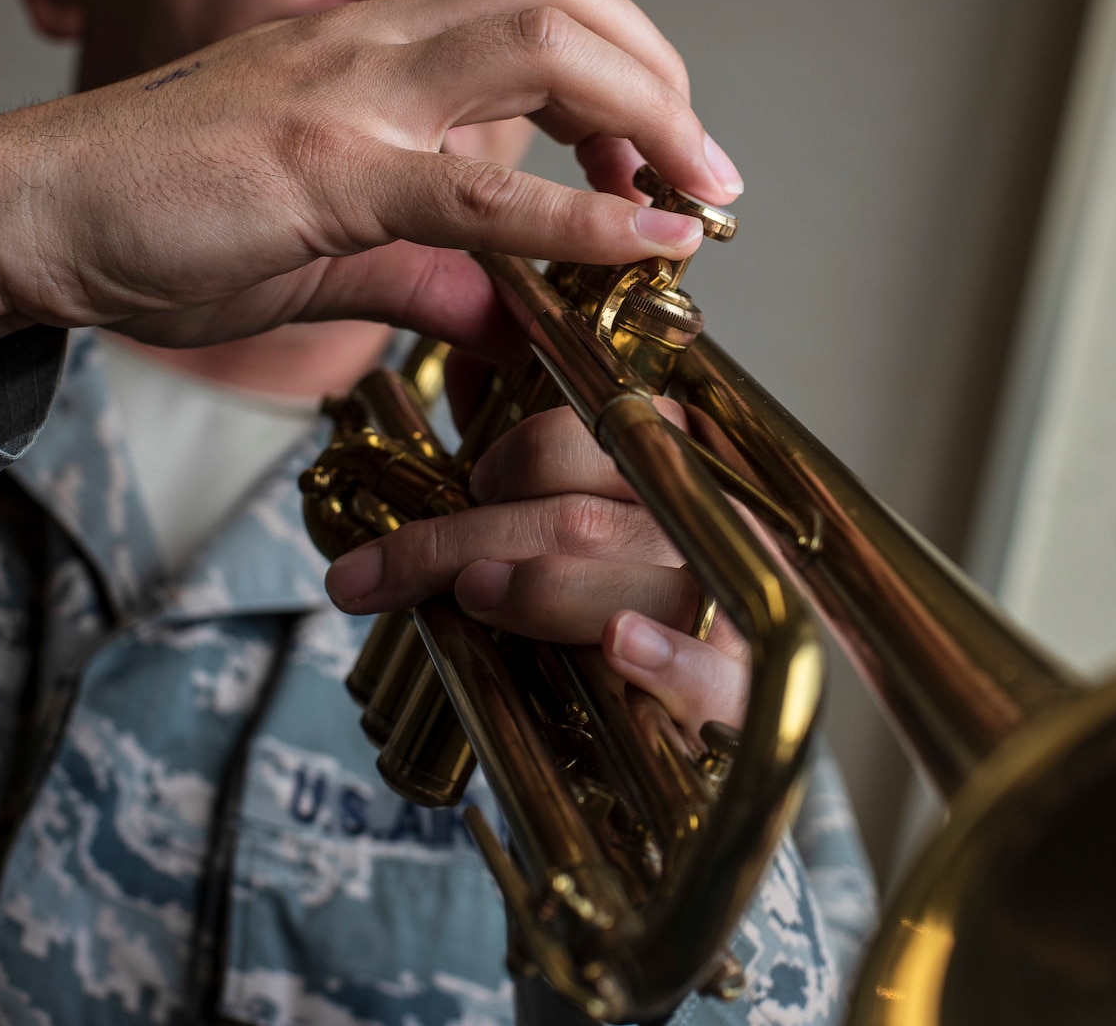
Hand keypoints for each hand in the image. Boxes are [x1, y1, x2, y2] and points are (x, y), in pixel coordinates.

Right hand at [0, 0, 744, 370]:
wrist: (30, 217)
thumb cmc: (160, 220)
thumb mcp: (325, 253)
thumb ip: (430, 279)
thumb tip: (513, 323)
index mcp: (372, 49)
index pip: (535, 0)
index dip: (627, 65)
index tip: (663, 156)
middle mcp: (373, 45)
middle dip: (661, 79)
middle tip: (703, 172)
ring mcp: (352, 95)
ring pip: (546, 49)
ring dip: (649, 116)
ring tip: (693, 196)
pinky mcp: (326, 169)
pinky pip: (482, 184)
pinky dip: (584, 213)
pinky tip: (648, 242)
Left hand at [322, 403, 749, 735]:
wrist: (691, 746)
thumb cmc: (627, 621)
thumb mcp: (589, 537)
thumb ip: (539, 466)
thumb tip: (462, 369)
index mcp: (676, 478)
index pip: (601, 440)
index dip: (524, 454)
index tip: (468, 485)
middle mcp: (707, 535)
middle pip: (583, 521)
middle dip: (467, 542)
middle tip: (377, 574)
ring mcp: (729, 616)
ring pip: (631, 584)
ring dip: (542, 588)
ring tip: (472, 593)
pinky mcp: (738, 698)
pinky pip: (709, 672)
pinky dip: (665, 658)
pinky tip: (620, 643)